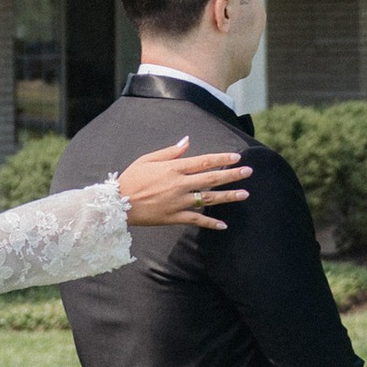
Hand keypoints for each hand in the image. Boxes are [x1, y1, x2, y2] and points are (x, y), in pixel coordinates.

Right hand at [117, 136, 248, 230]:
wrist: (118, 204)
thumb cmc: (131, 179)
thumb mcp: (147, 159)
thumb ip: (170, 152)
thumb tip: (187, 141)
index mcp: (174, 168)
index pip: (204, 161)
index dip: (222, 158)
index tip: (237, 157)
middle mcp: (180, 184)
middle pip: (212, 178)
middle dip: (232, 175)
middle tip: (248, 172)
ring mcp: (178, 202)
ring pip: (209, 198)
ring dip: (228, 196)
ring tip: (245, 194)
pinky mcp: (174, 217)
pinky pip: (196, 220)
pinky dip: (210, 223)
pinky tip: (223, 225)